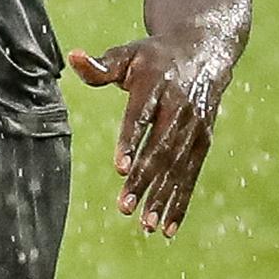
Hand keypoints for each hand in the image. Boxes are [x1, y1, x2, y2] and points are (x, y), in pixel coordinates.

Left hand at [68, 30, 235, 237]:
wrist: (203, 50)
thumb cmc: (153, 57)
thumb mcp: (128, 54)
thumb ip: (100, 65)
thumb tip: (73, 56)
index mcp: (156, 84)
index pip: (141, 115)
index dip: (131, 140)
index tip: (119, 168)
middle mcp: (179, 106)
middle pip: (160, 147)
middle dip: (143, 179)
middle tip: (124, 207)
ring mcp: (195, 126)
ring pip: (177, 166)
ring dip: (162, 197)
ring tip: (145, 224)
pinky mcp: (204, 140)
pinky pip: (192, 174)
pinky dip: (181, 201)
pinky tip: (168, 227)